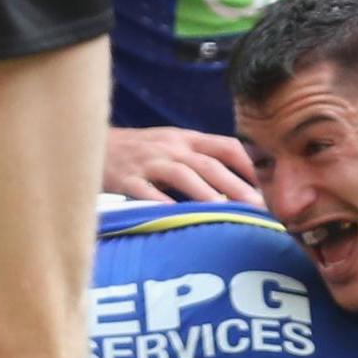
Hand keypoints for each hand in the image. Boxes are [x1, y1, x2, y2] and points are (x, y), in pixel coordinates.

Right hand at [102, 126, 259, 201]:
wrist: (88, 141)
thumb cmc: (139, 150)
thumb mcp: (171, 144)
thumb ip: (201, 158)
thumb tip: (240, 184)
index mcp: (185, 138)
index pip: (226, 146)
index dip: (250, 164)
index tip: (269, 186)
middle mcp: (170, 147)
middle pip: (210, 164)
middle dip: (237, 186)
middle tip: (258, 208)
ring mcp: (147, 162)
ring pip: (182, 176)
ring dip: (207, 195)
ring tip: (227, 215)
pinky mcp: (125, 178)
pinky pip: (147, 193)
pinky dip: (163, 205)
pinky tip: (179, 219)